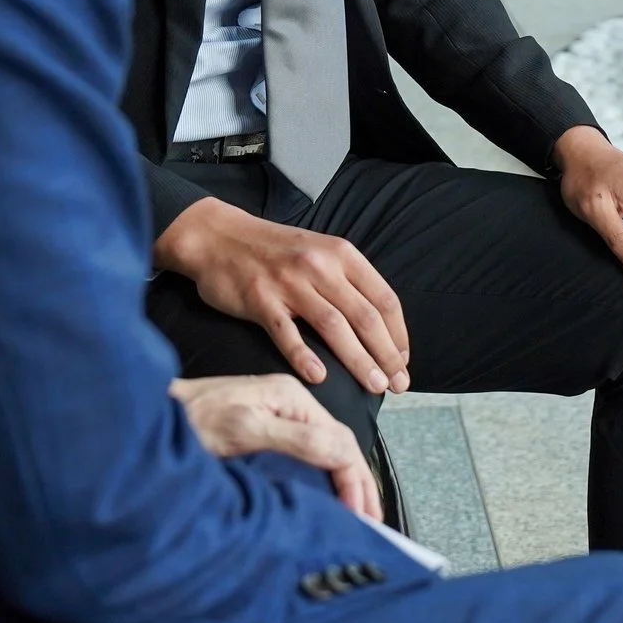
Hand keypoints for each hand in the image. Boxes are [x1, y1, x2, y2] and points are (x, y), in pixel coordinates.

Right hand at [155, 198, 410, 395]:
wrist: (220, 236)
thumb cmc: (274, 251)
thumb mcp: (320, 252)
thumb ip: (347, 282)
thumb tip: (378, 326)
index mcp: (342, 255)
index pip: (384, 298)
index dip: (398, 334)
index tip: (402, 361)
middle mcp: (321, 266)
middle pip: (365, 316)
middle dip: (386, 354)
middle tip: (397, 384)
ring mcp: (290, 283)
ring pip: (334, 326)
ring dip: (358, 360)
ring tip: (373, 386)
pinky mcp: (259, 299)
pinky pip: (285, 332)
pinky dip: (303, 356)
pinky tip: (319, 378)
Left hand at [170, 374, 381, 521]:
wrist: (146, 417)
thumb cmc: (187, 421)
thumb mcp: (244, 430)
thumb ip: (296, 439)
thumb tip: (343, 452)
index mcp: (291, 397)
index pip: (341, 440)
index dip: (355, 479)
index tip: (360, 515)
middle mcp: (289, 404)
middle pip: (338, 445)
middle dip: (358, 484)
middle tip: (372, 522)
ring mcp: (276, 417)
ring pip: (325, 451)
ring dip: (345, 482)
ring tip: (359, 513)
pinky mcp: (262, 433)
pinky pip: (307, 455)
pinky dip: (325, 477)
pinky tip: (328, 495)